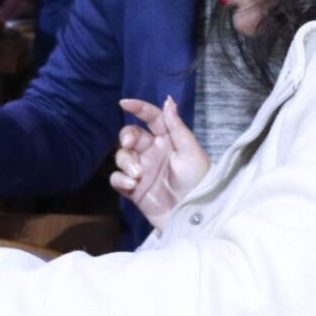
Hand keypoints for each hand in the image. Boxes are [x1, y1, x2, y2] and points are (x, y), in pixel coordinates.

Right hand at [110, 96, 209, 230]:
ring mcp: (142, 171)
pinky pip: (117, 178)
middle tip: (129, 145)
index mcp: (168, 140)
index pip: (152, 118)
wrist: (194, 216)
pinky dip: (120, 179)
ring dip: (125, 162)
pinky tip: (131, 185)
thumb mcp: (191, 151)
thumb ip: (176, 126)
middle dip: (126, 137)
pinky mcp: (133, 190)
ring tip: (136, 175)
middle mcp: (153, 152)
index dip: (139, 108)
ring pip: (122, 156)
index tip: (124, 103)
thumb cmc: (198, 180)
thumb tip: (167, 100)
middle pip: (130, 136)